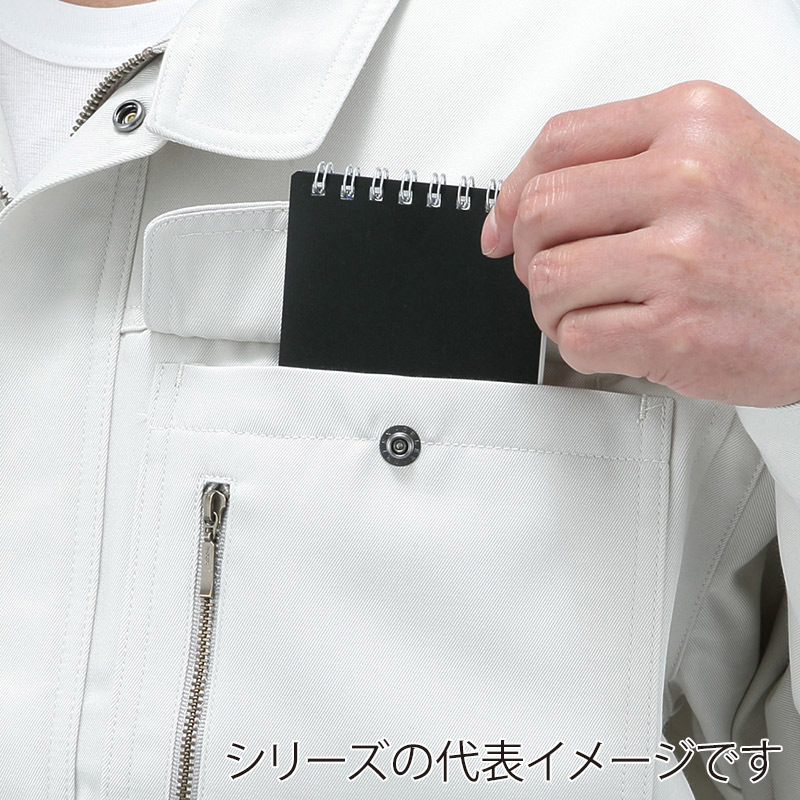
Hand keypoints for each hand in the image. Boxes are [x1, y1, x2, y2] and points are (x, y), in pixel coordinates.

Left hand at [481, 80, 799, 407]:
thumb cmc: (789, 237)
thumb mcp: (723, 158)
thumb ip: (626, 166)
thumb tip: (520, 202)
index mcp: (693, 123)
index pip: (558, 142)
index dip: (512, 190)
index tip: (503, 225)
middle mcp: (688, 180)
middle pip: (539, 209)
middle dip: (529, 253)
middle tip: (553, 272)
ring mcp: (682, 256)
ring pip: (547, 279)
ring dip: (552, 306)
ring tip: (589, 308)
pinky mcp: (677, 328)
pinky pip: (575, 338)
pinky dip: (578, 346)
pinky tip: (614, 337)